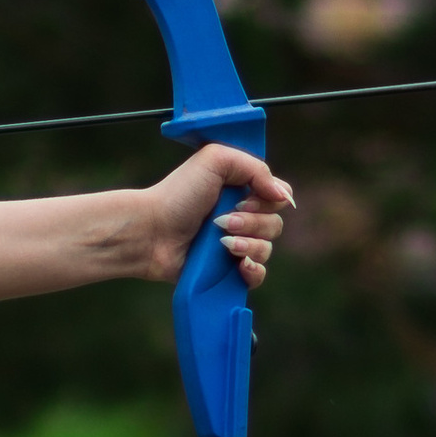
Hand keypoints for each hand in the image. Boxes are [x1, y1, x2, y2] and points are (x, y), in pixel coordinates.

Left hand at [133, 144, 293, 291]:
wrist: (151, 231)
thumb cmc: (178, 194)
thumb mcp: (215, 160)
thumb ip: (256, 168)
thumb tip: (284, 196)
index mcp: (242, 190)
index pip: (279, 196)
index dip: (271, 198)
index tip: (246, 198)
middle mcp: (241, 217)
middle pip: (276, 224)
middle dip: (253, 222)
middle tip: (222, 220)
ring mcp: (235, 245)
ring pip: (267, 249)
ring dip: (249, 244)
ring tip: (221, 241)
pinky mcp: (227, 271)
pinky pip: (258, 275)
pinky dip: (253, 270)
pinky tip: (238, 264)